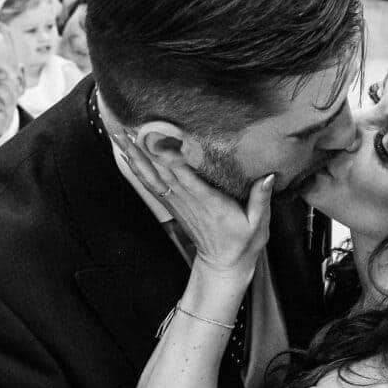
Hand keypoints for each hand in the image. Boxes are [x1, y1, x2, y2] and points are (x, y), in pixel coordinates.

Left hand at [113, 132, 272, 280]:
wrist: (223, 265)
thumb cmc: (243, 242)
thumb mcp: (259, 224)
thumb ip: (261, 199)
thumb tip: (267, 175)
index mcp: (210, 203)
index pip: (188, 176)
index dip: (175, 156)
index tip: (164, 134)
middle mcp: (189, 201)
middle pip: (164, 170)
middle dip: (148, 147)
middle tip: (133, 122)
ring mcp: (178, 202)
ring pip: (153, 175)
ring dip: (136, 155)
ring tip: (120, 133)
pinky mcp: (173, 204)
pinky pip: (151, 184)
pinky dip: (137, 168)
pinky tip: (126, 154)